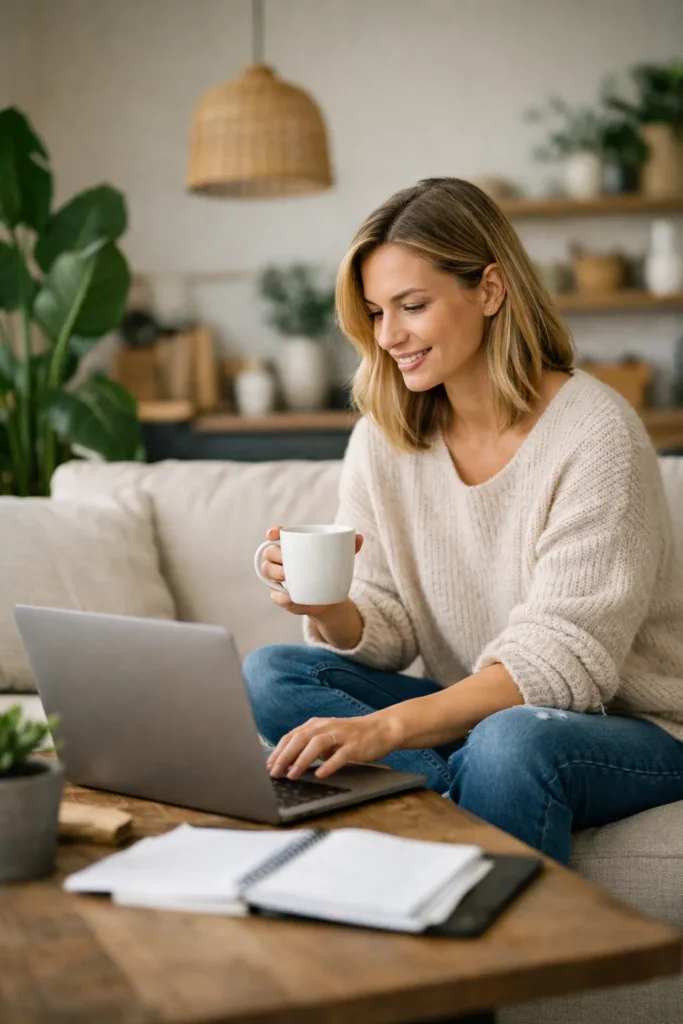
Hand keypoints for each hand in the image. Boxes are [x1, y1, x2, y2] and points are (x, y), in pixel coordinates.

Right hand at [261, 525, 363, 616]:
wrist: (329, 597)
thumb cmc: (330, 570)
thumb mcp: (340, 557)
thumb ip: (349, 547)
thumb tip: (360, 538)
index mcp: (291, 546)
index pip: (276, 535)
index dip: (272, 532)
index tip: (275, 534)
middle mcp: (280, 560)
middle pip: (269, 552)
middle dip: (274, 555)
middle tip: (287, 561)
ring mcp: (278, 579)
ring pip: (267, 572)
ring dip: (274, 573)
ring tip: (287, 576)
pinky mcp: (281, 596)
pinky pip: (275, 596)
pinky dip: (281, 596)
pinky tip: (289, 596)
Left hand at [266, 713, 402, 779]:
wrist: (381, 729)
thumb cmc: (351, 736)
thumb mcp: (327, 738)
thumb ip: (310, 747)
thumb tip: (288, 763)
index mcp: (316, 725)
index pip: (291, 736)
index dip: (278, 751)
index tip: (268, 766)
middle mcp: (326, 727)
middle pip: (300, 739)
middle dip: (285, 756)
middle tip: (274, 772)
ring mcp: (340, 735)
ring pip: (317, 744)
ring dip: (302, 760)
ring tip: (292, 774)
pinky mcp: (354, 745)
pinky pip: (340, 755)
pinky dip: (329, 765)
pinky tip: (320, 774)